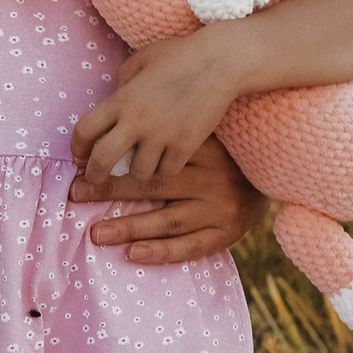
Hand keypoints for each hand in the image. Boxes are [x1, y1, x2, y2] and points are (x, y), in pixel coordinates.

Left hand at [68, 134, 266, 264]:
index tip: (81, 164)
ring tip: (97, 233)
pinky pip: (190, 247)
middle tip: (76, 194)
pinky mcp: (226, 234)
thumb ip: (165, 123)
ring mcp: (220, 208)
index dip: (114, 159)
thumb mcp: (201, 128)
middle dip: (110, 190)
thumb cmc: (225, 150)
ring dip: (130, 227)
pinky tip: (133, 254)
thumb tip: (119, 98)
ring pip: (168, 220)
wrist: (276, 175)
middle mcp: (211, 178)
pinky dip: (161, 252)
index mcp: (203, 148)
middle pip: (154, 185)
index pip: (152, 154)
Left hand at [71, 29, 246, 185]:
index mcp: (121, 100)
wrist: (222, 61)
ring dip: (137, 170)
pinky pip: (167, 170)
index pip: (84, 130)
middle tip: (96, 177)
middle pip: (103, 160)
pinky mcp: (186, 145)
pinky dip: (164, 168)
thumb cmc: (180, 55)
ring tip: (140, 164)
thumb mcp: (141, 61)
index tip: (80, 154)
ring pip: (139, 172)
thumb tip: (115, 99)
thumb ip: (123, 82)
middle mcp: (137, 121)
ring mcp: (163, 135)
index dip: (76, 147)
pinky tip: (166, 161)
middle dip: (94, 174)